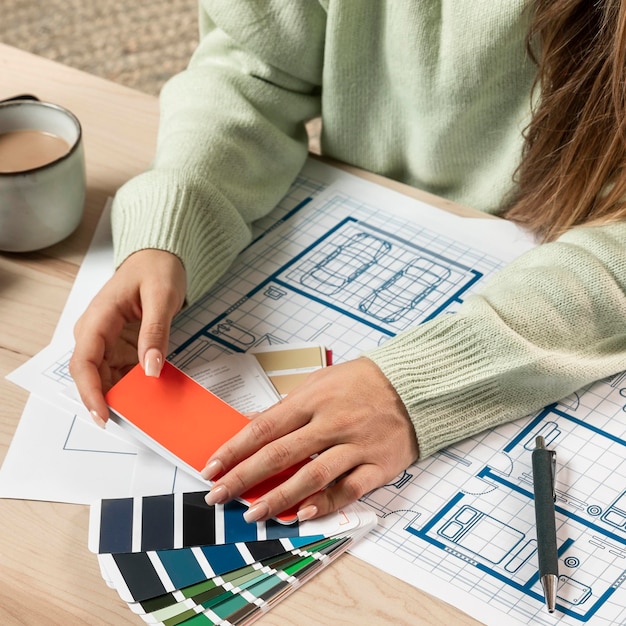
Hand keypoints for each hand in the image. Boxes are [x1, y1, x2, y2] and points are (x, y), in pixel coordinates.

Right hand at [69, 249, 185, 426]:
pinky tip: (149, 396)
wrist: (158, 257)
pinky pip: (122, 371)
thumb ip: (156, 332)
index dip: (91, 392)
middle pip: (92, 375)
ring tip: (145, 413)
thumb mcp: (162, 297)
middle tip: (132, 423)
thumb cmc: (157, 269)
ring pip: (107, 377)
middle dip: (107, 400)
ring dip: (122, 395)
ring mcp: (107, 340)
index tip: (104, 415)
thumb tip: (151, 369)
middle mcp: (96, 332)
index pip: (84, 362)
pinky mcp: (120, 344)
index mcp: (98, 318)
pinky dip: (134, 384)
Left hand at [201, 357, 418, 521]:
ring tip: (252, 514)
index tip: (211, 468)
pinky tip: (301, 514)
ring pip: (311, 475)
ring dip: (278, 497)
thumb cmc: (362, 382)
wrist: (413, 385)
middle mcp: (332, 422)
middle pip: (280, 454)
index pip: (264, 428)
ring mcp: (356, 445)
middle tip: (218, 496)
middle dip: (244, 477)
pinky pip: (348, 489)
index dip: (234, 450)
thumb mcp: (321, 381)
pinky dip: (324, 503)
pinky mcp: (377, 465)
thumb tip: (253, 424)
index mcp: (313, 400)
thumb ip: (288, 405)